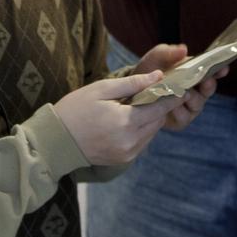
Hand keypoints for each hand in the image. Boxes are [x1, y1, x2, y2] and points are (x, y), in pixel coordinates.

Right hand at [54, 71, 189, 165]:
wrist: (54, 141)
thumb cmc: (75, 110)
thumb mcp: (101, 89)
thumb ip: (133, 83)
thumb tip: (158, 76)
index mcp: (126, 122)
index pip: (160, 108)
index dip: (173, 96)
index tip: (182, 85)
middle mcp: (130, 141)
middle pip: (158, 120)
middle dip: (162, 105)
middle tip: (161, 90)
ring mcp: (127, 153)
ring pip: (152, 132)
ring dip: (152, 118)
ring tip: (145, 103)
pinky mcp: (123, 160)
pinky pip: (142, 141)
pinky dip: (142, 129)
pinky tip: (132, 118)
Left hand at [118, 43, 225, 130]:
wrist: (133, 90)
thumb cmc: (150, 70)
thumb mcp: (157, 57)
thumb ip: (169, 52)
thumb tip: (184, 49)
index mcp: (195, 74)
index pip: (213, 72)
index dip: (219, 70)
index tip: (223, 68)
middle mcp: (197, 91)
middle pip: (209, 89)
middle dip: (208, 85)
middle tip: (204, 80)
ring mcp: (189, 107)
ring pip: (197, 104)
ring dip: (190, 98)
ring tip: (182, 92)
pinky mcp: (179, 121)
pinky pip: (184, 117)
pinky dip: (178, 111)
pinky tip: (170, 106)